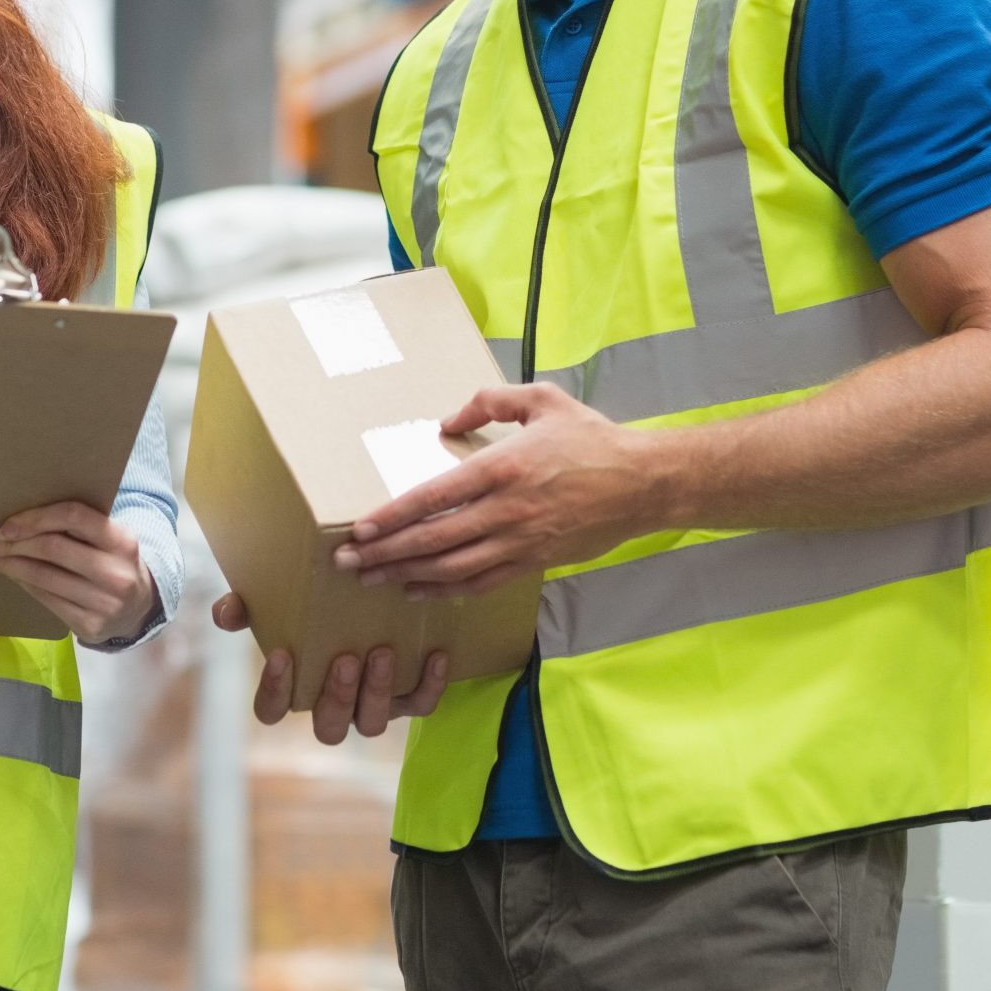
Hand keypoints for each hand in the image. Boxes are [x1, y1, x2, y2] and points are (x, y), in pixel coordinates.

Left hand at [0, 504, 156, 645]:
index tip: (4, 525)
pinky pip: (44, 598)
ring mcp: (103, 602)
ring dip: (6, 564)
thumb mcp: (108, 539)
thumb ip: (78, 527)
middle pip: (51, 548)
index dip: (35, 518)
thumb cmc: (112, 562)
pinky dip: (21, 582)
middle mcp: (115, 571)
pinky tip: (7, 573)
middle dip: (8, 544)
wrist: (140, 608)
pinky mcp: (89, 625)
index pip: (74, 516)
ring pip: (42, 576)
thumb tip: (17, 515)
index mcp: (121, 539)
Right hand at [210, 593, 448, 744]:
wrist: (371, 597)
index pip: (272, 711)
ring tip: (381, 651)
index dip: (274, 692)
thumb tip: (227, 612)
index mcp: (294, 690)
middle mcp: (332, 707)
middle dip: (337, 696)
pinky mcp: (408, 697)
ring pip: (372, 723)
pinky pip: (421, 705)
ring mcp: (371, 706)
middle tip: (345, 659)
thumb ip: (246, 607)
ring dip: (376, 692)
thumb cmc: (311, 606)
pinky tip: (435, 654)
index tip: (282, 655)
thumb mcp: (276, 601)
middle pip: (328, 727)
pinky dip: (429, 685)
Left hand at [334, 382, 660, 594]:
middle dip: (385, 554)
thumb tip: (446, 421)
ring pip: (452, 568)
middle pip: (433, 539)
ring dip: (407, 575)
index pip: (433, 497)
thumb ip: (490, 401)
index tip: (360, 530)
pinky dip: (447, 590)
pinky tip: (419, 590)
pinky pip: (481, 582)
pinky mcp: (535, 562)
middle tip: (348, 564)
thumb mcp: (542, 400)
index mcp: (502, 468)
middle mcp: (506, 510)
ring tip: (373, 580)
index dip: (392, 517)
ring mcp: (520, 542)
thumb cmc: (591, 438)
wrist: (643, 483)